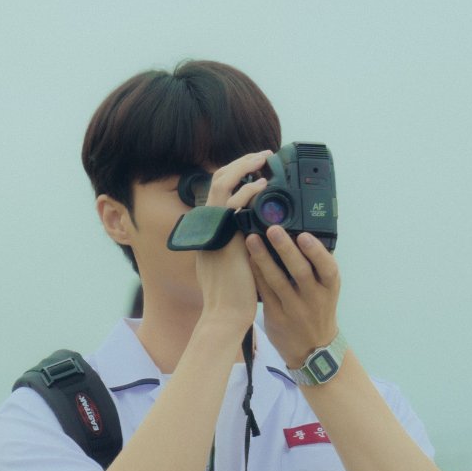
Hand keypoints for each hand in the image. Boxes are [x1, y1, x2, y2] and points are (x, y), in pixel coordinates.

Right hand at [194, 151, 273, 330]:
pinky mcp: (223, 237)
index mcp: (212, 231)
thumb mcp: (238, 264)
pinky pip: (231, 206)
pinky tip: (262, 185)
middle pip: (217, 182)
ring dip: (243, 168)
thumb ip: (244, 244)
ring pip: (220, 185)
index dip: (236, 175)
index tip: (255, 167)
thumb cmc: (234, 296)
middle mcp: (209, 226)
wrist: (225, 316)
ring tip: (263, 159)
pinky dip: (246, 191)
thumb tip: (261, 233)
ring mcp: (213, 230)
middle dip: (240, 164)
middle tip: (262, 154)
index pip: (219, 192)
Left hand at [249, 222, 341, 368]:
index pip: (327, 267)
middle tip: (273, 229)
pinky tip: (248, 259)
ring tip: (252, 239)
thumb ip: (318, 268)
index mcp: (329, 288)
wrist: (312, 349)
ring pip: (277, 282)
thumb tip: (302, 233)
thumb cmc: (318, 310)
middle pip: (300, 272)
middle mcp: (313, 299)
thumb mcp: (326, 290)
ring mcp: (294, 309)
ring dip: (263, 259)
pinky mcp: (276, 317)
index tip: (303, 235)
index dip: (316, 251)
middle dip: (286, 249)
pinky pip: (265, 293)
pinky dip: (256, 274)